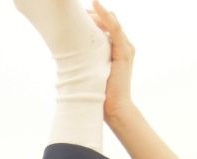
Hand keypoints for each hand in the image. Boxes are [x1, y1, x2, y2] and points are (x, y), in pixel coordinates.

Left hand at [89, 0, 136, 124]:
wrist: (115, 110)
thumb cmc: (102, 96)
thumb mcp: (93, 73)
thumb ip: (88, 62)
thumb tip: (70, 57)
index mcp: (116, 50)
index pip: (106, 28)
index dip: (94, 20)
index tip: (79, 16)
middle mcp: (123, 46)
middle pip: (109, 23)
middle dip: (94, 15)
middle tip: (78, 11)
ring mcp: (126, 49)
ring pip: (111, 23)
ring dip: (97, 14)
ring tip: (84, 9)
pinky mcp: (124, 53)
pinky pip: (115, 29)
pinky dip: (106, 17)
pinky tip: (96, 7)